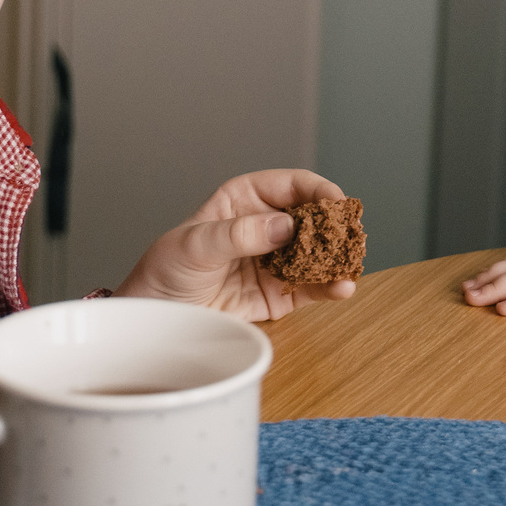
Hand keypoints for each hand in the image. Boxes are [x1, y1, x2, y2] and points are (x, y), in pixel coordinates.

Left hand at [114, 168, 359, 320]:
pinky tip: (342, 287)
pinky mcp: (277, 294)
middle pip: (311, 218)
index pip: (290, 185)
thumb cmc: (165, 271)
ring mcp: (274, 260)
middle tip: (353, 234)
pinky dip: (329, 287)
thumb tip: (286, 226)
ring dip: (338, 257)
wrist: (152, 320)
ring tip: (352, 264)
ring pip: (317, 253)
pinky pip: (310, 287)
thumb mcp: (196, 246)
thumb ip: (239, 234)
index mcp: (244, 199)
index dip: (317, 190)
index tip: (335, 203)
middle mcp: (264, 226)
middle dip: (335, 225)